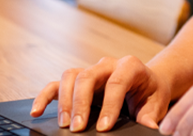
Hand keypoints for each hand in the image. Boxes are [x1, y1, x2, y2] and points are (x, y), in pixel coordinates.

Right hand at [31, 55, 171, 131]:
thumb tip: (150, 127)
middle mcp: (108, 64)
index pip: (117, 82)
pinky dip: (45, 96)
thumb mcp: (156, 104)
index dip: (109, 105)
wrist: (148, 83)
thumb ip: (150, 116)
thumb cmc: (150, 94)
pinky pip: (57, 84)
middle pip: (88, 77)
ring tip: (64, 125)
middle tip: (77, 128)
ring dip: (65, 101)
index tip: (104, 128)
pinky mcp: (78, 80)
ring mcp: (91, 70)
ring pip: (71, 77)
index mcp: (130, 66)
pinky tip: (37, 111)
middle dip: (81, 103)